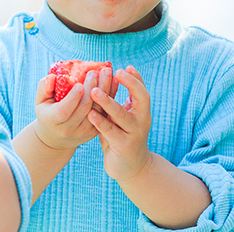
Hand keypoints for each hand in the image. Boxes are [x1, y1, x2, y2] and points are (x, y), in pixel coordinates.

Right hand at [33, 67, 115, 150]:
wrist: (56, 138)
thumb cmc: (47, 113)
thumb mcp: (40, 101)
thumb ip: (43, 88)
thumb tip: (51, 77)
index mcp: (53, 121)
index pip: (64, 111)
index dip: (73, 98)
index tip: (79, 84)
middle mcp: (69, 129)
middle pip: (84, 109)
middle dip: (91, 89)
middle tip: (95, 72)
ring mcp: (85, 131)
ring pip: (98, 110)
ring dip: (104, 89)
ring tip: (106, 71)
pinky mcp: (96, 130)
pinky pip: (105, 112)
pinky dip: (110, 95)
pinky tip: (114, 81)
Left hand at [87, 66, 151, 182]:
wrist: (131, 167)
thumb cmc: (123, 137)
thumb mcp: (123, 118)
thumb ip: (119, 103)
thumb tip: (109, 79)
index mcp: (142, 112)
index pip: (143, 90)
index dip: (136, 78)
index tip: (126, 66)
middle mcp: (142, 121)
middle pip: (142, 98)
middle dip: (130, 84)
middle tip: (116, 72)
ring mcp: (134, 133)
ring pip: (122, 115)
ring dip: (108, 102)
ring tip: (94, 91)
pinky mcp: (123, 145)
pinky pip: (111, 131)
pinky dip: (100, 122)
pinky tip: (90, 114)